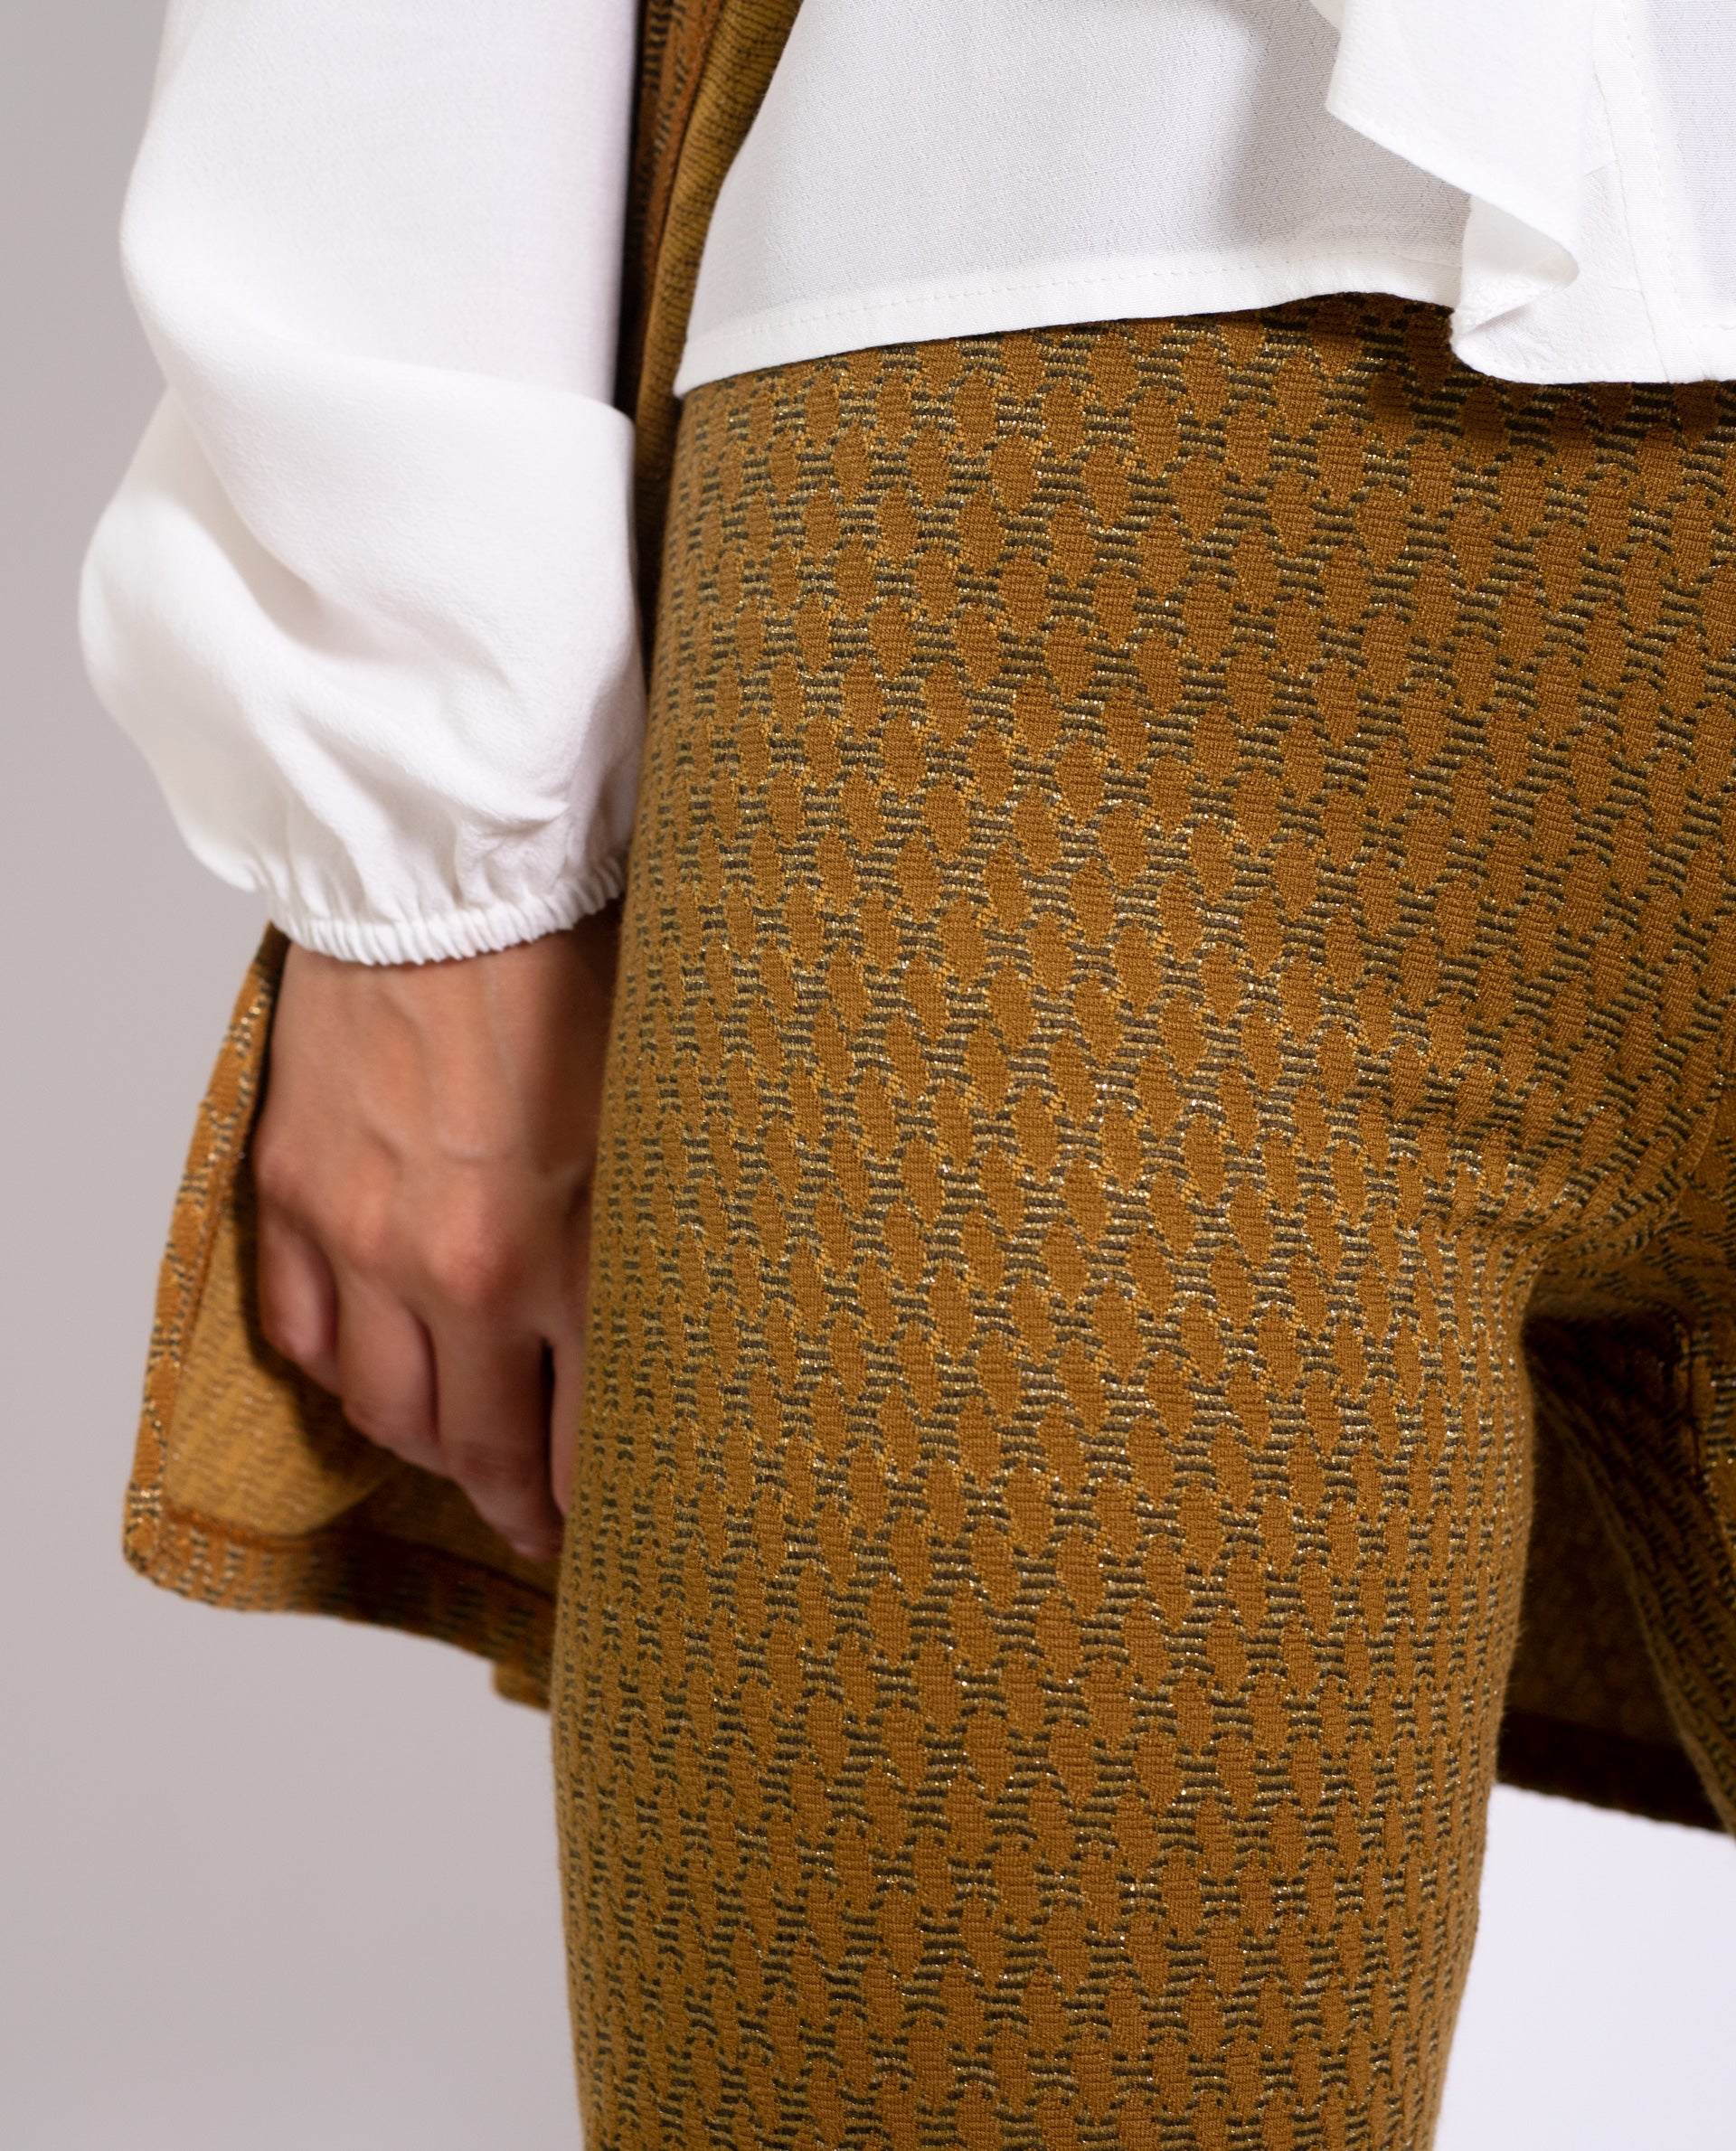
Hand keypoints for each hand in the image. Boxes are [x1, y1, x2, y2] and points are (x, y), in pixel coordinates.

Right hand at [251, 910, 619, 1560]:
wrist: (455, 870)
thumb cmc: (578, 965)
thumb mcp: (671, 1112)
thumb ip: (677, 1231)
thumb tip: (721, 1314)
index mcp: (567, 1253)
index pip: (589, 1438)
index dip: (603, 1501)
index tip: (619, 1530)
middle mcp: (455, 1269)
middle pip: (480, 1445)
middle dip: (517, 1504)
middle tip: (540, 1527)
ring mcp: (359, 1236)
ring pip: (385, 1407)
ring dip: (430, 1451)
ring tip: (465, 1461)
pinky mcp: (292, 1190)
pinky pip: (301, 1332)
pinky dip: (340, 1373)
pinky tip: (377, 1379)